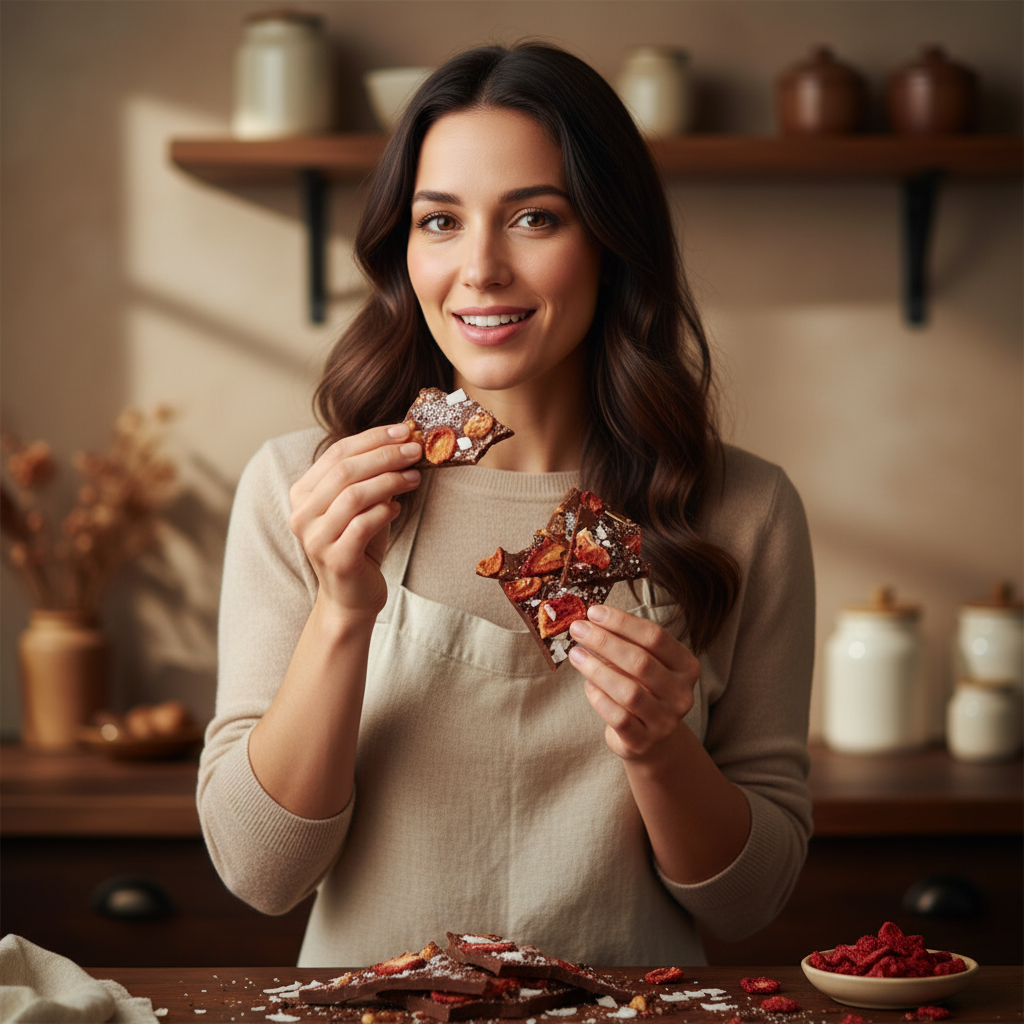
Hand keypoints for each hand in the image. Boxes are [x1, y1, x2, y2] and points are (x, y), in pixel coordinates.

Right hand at [288, 423, 420, 616]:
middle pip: (345, 471)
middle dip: (385, 455)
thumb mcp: (362, 504)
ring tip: (414, 477)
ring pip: (353, 495)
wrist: (352, 596)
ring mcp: (315, 538)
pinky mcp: (335, 559)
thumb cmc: (359, 544)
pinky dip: (385, 511)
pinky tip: (399, 507)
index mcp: (303, 493)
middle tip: (415, 450)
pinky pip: (362, 525)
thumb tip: (403, 440)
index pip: (336, 452)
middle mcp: (302, 514)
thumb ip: (370, 475)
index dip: (372, 438)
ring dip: (389, 481)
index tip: (404, 430)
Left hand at [568, 605, 699, 761]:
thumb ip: (626, 643)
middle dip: (605, 641)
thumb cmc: (644, 690)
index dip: (622, 622)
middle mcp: (681, 693)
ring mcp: (665, 720)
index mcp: (686, 666)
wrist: (654, 741)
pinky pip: (618, 717)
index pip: (655, 636)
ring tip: (576, 654)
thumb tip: (592, 619)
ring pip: (629, 691)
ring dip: (597, 669)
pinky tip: (587, 685)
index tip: (594, 612)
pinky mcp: (644, 741)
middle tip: (578, 629)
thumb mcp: (645, 664)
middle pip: (641, 661)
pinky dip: (600, 698)